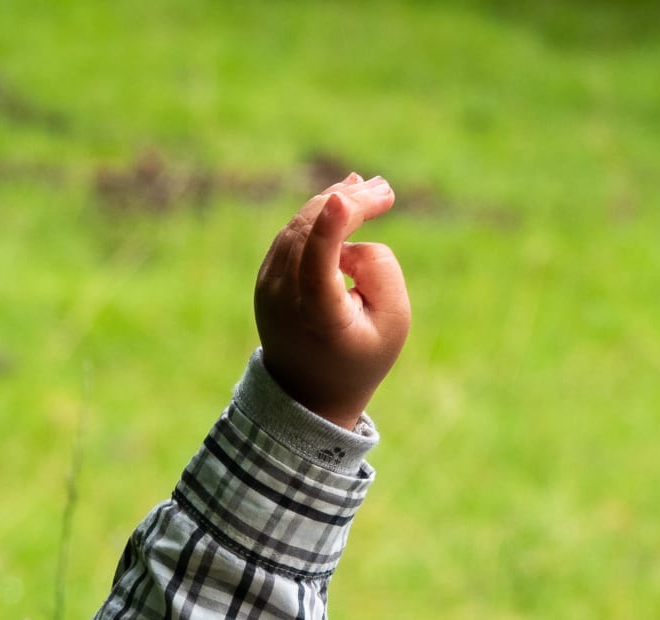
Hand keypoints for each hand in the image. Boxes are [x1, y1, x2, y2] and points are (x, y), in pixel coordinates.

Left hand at [254, 174, 409, 430]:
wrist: (310, 390)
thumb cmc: (362, 355)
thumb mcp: (393, 322)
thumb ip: (382, 270)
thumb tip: (350, 236)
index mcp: (317, 318)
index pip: (317, 267)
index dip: (329, 229)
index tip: (344, 198)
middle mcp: (284, 299)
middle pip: (310, 234)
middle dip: (349, 204)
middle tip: (386, 190)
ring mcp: (269, 286)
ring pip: (299, 226)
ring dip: (333, 202)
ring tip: (370, 189)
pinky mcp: (266, 276)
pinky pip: (292, 234)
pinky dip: (316, 216)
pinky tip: (341, 200)